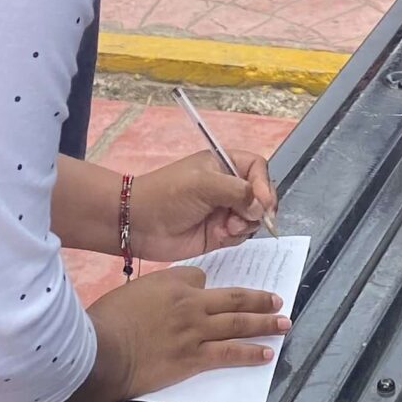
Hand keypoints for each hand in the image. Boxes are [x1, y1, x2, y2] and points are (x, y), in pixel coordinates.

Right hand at [88, 266, 289, 396]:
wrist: (102, 350)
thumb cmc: (107, 320)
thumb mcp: (131, 292)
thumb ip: (154, 292)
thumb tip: (165, 300)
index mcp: (173, 283)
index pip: (200, 277)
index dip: (208, 286)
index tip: (213, 293)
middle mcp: (191, 304)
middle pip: (233, 298)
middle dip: (258, 299)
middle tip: (278, 300)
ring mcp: (195, 332)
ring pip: (238, 324)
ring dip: (265, 323)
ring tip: (284, 323)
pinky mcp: (194, 359)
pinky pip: (229, 353)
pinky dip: (251, 352)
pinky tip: (266, 353)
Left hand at [126, 149, 278, 262]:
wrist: (137, 224)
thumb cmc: (167, 195)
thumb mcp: (203, 183)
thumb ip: (237, 191)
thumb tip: (261, 207)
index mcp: (223, 165)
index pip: (257, 169)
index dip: (264, 184)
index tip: (263, 202)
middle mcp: (227, 187)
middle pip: (261, 195)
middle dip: (259, 207)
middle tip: (249, 217)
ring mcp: (224, 211)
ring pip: (253, 217)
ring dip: (246, 223)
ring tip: (228, 226)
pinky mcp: (219, 233)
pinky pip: (241, 235)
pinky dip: (236, 235)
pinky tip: (220, 235)